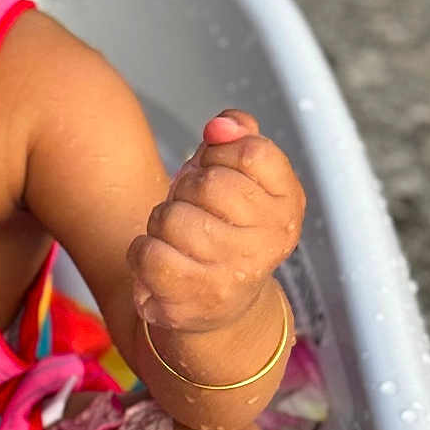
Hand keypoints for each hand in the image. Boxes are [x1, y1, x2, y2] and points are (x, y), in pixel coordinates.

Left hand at [127, 109, 304, 334]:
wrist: (220, 303)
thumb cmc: (224, 226)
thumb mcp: (238, 174)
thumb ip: (236, 137)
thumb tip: (221, 125)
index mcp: (287, 205)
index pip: (251, 153)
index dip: (220, 152)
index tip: (217, 167)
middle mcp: (268, 243)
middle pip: (207, 183)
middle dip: (187, 188)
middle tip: (194, 207)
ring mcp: (233, 274)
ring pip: (172, 218)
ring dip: (162, 221)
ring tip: (178, 236)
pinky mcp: (195, 299)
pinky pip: (148, 253)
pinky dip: (142, 251)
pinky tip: (161, 258)